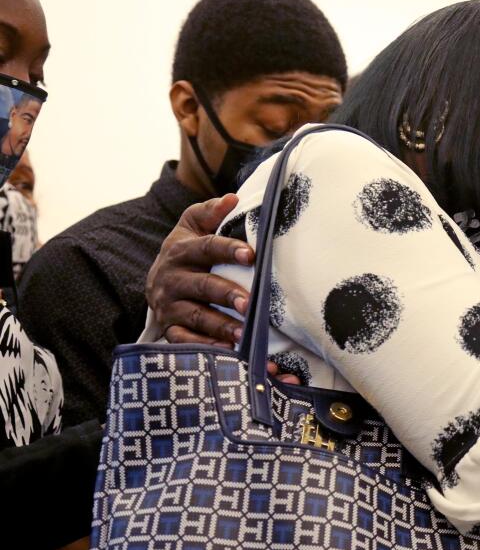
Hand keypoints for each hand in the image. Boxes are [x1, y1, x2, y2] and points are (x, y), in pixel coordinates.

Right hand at [144, 194, 252, 346]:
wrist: (158, 280)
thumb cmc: (187, 252)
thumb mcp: (193, 227)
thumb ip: (210, 212)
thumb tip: (231, 198)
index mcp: (181, 251)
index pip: (205, 247)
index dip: (227, 249)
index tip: (251, 255)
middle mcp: (172, 279)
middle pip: (201, 286)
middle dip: (225, 294)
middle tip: (250, 304)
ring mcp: (169, 306)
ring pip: (194, 316)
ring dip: (220, 325)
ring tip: (243, 333)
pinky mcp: (170, 329)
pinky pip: (184, 341)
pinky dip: (204, 347)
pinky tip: (226, 351)